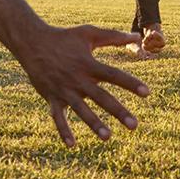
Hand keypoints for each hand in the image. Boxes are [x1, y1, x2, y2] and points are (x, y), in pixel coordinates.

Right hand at [18, 25, 150, 145]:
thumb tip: (138, 37)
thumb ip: (113, 37)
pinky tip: (72, 145)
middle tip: (134, 125)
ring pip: (80, 110)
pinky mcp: (51, 97)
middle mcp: (77, 79)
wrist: (32, 42)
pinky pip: (57, 117)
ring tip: (107, 137)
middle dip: (118, 111)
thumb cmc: (63, 37)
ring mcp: (64, 90)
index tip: (147, 93)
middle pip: (101, 97)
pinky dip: (63, 130)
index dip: (130, 84)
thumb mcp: (88, 33)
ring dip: (94, 124)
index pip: (113, 75)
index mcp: (88, 64)